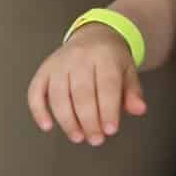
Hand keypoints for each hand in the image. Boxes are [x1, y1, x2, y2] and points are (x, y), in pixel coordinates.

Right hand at [28, 28, 145, 146]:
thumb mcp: (128, 70)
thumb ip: (133, 91)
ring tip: (78, 137)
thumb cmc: (111, 59)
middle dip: (88, 120)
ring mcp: (59, 63)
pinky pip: (36, 91)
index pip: (106, 85)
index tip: (110, 130)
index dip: (108, 110)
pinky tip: (47, 126)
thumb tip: (139, 109)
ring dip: (67, 120)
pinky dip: (38, 110)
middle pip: (81, 93)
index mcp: (104, 56)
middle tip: (96, 140)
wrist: (92, 35)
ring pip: (58, 95)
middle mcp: (79, 57)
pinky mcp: (44, 70)